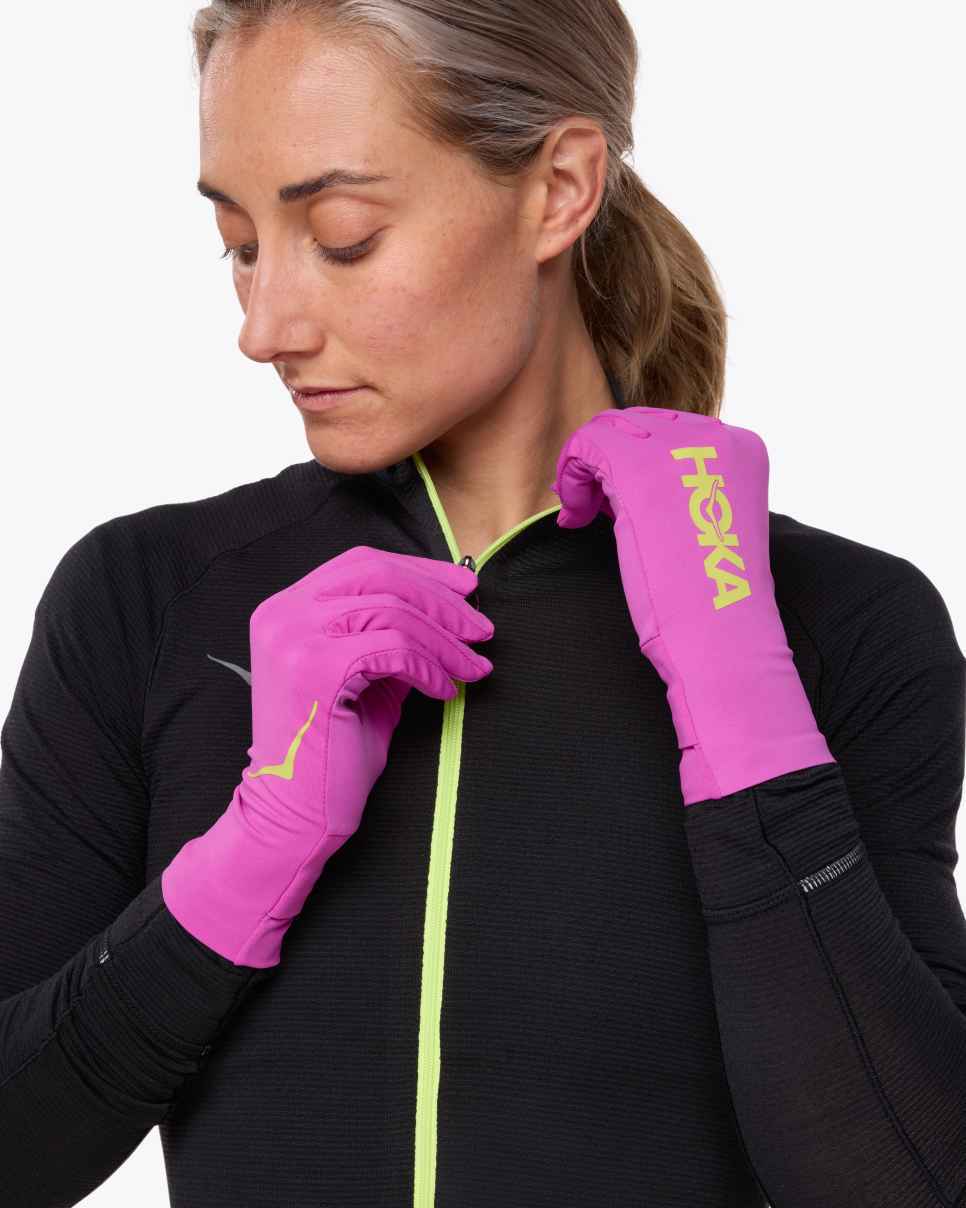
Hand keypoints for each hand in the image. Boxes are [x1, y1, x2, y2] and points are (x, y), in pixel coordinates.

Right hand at [162, 546, 493, 965]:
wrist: (292, 814)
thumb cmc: (331, 750)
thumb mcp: (364, 677)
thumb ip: (390, 636)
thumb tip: (450, 610)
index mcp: (286, 608)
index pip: (362, 563)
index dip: (421, 571)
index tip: (466, 587)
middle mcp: (283, 614)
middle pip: (380, 576)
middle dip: (442, 600)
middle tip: (481, 629)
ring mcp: (295, 638)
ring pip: (394, 613)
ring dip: (445, 641)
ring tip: (474, 668)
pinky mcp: (315, 668)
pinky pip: (393, 650)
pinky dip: (429, 668)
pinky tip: (446, 691)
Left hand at [551, 405, 834, 804]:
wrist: (719, 631)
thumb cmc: (711, 593)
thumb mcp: (707, 521)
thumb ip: (680, 486)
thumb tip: (620, 472)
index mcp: (742, 447)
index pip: (669, 428)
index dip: (631, 460)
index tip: (615, 501)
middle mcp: (715, 435)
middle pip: (635, 423)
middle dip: (604, 462)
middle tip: (589, 508)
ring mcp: (677, 446)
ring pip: (605, 431)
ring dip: (583, 471)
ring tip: (582, 515)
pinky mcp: (638, 466)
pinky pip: (584, 447)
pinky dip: (570, 479)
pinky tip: (575, 518)